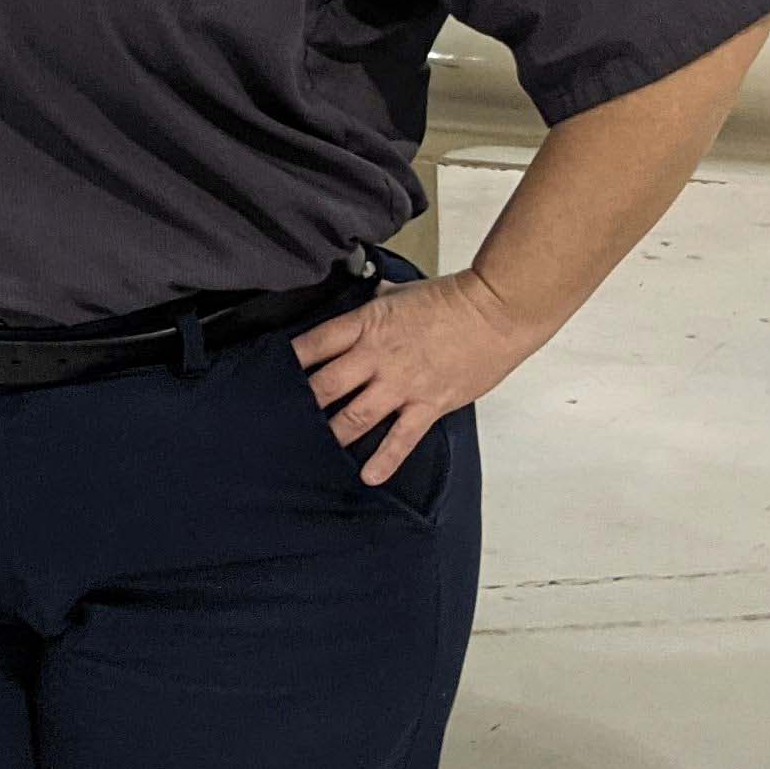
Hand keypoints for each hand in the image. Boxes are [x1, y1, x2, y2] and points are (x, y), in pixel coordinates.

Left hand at [291, 270, 549, 486]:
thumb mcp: (402, 291)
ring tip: (315, 447)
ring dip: (333, 434)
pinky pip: (400, 439)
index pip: (316, 343)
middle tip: (285, 419)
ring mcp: (401, 384)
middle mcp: (376, 357)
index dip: (292, 359)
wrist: (496, 310)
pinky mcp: (428, 405)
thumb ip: (379, 299)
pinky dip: (384, 460)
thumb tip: (369, 293)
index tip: (273, 373)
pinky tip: (368, 476)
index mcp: (367, 324)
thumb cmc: (452, 297)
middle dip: (303, 403)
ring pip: (355, 416)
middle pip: (326, 385)